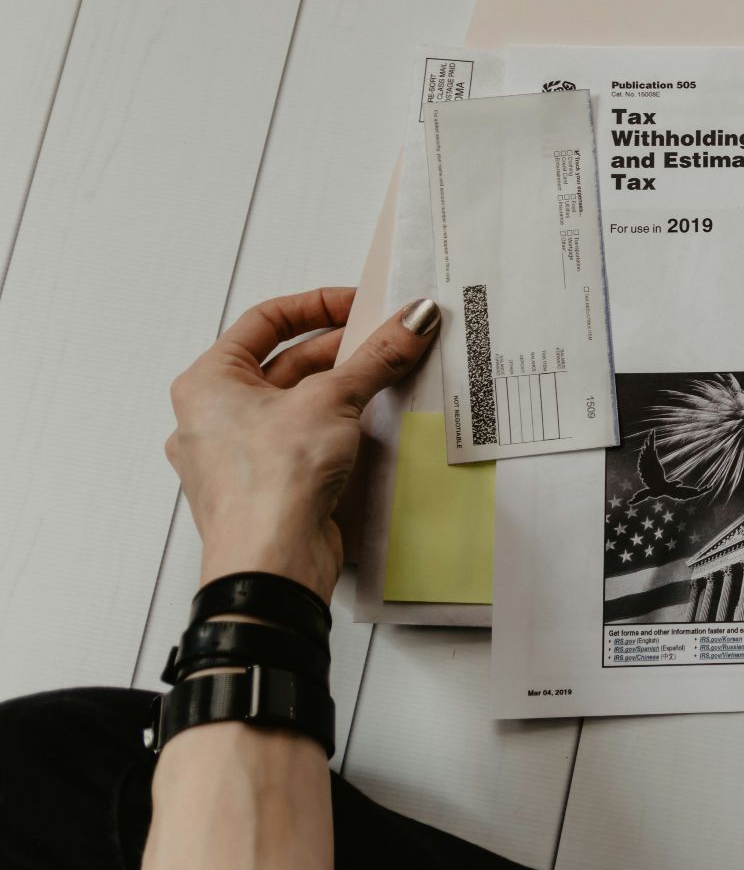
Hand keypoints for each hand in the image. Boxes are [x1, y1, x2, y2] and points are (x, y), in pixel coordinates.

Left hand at [165, 288, 438, 599]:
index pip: (265, 321)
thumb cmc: (268, 485)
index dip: (317, 306)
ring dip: (343, 389)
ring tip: (387, 377)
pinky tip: (371, 424)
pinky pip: (305, 441)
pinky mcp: (269, 488)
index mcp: (207, 382)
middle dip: (341, 351)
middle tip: (388, 340)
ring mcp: (239, 456)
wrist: (271, 564)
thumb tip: (411, 321)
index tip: (361, 305)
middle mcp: (214, 417)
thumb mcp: (332, 400)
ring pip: (298, 405)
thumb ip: (376, 357)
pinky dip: (338, 427)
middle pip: (286, 363)